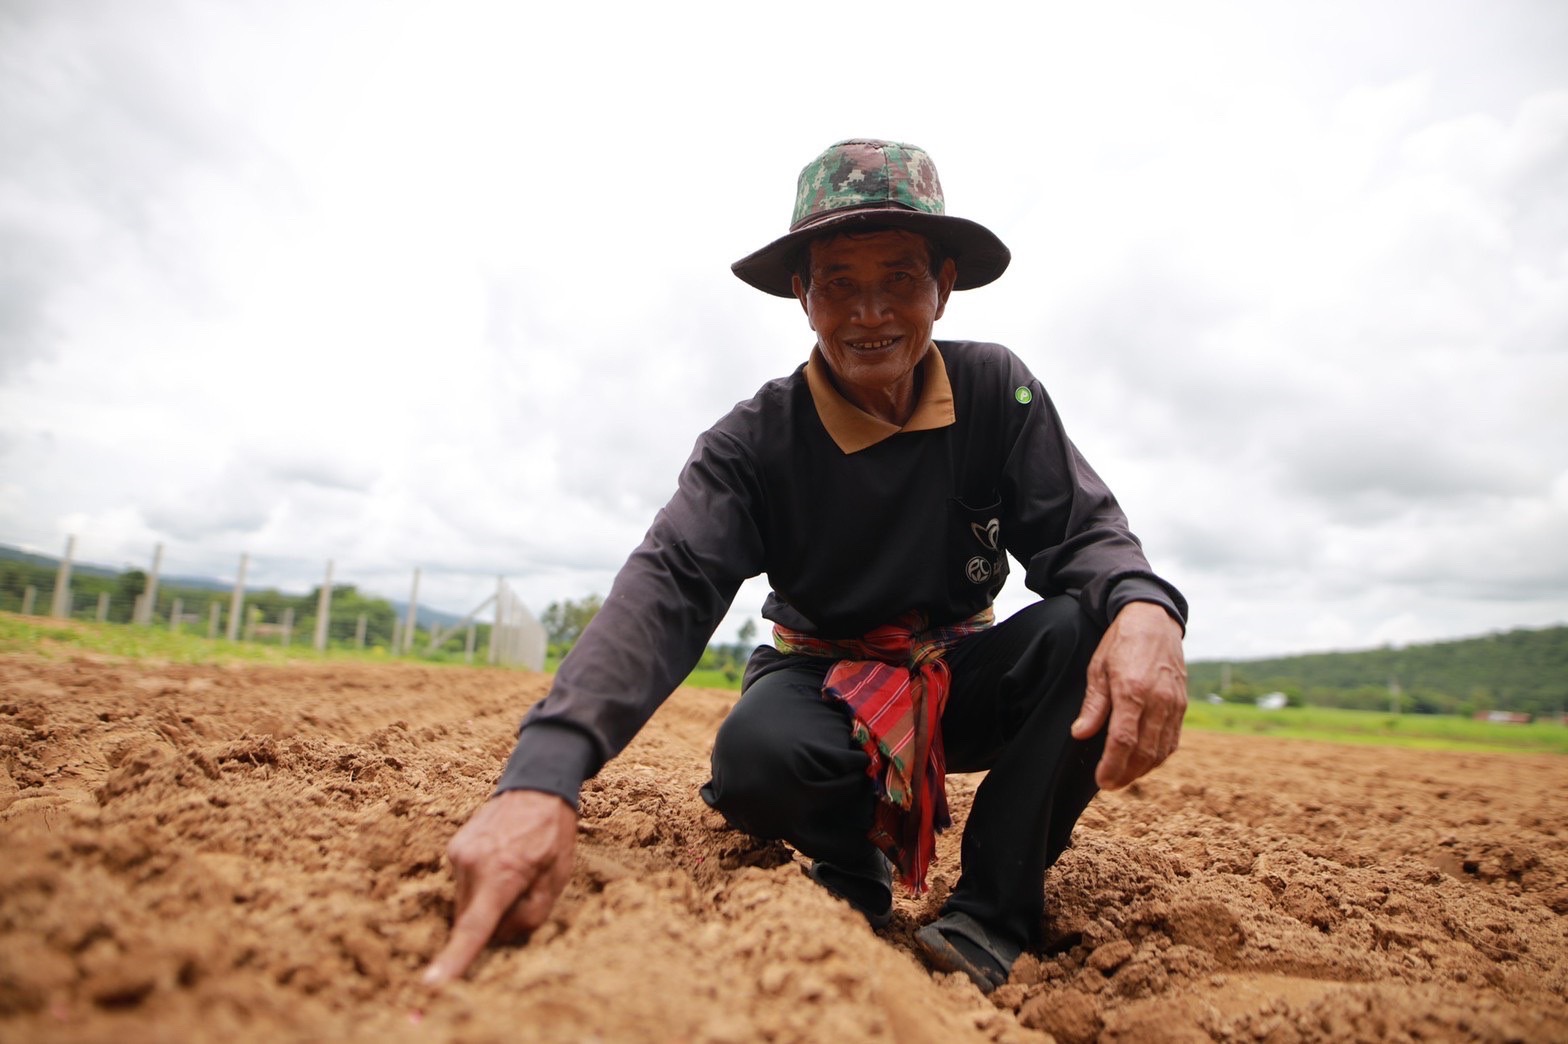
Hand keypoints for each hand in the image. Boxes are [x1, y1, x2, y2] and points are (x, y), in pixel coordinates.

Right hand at [420, 789, 577, 985]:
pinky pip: (463, 884)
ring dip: (485, 903)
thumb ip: (529, 917)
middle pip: (470, 920)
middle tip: (520, 897)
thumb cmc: (552, 835)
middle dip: (490, 924)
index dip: (454, 960)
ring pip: (466, 903)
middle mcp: (471, 864)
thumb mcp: (555, 880)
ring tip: (512, 872)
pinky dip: (479, 886)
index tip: (431, 984)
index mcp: (500, 874)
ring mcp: (458, 855)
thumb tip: (498, 937)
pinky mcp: (453, 849)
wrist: (537, 787)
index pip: (473, 928)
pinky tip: (501, 863)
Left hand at [1070, 601, 1186, 789]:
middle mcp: (1158, 700)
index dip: (1112, 765)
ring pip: (1161, 750)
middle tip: (1109, 785)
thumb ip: (1093, 705)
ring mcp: (1174, 704)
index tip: (1101, 780)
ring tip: (1123, 778)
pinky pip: (1173, 741)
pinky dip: (1158, 756)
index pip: (1123, 740)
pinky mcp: (1182, 706)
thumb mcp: (1097, 668)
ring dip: (1142, 770)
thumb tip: (1080, 735)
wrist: (1154, 621)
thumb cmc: (1120, 643)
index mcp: (1132, 689)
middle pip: (1144, 751)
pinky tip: (1143, 762)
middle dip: (1126, 774)